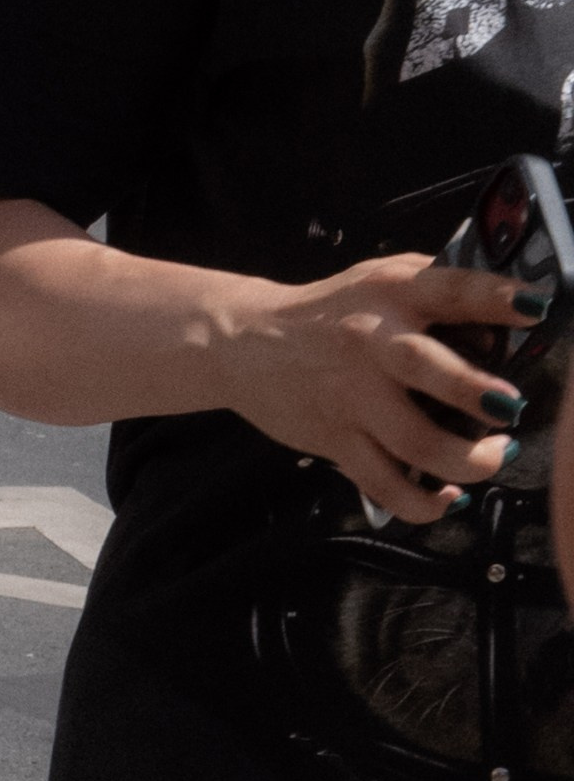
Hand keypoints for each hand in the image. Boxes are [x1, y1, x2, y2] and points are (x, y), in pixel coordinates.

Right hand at [220, 251, 543, 524]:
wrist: (245, 342)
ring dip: (465, 461)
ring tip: (492, 458)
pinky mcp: (337, 440)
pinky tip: (447, 497)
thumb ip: (438, 289)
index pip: (450, 289)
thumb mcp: (381, 278)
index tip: (537, 307)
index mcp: (392, 294)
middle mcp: (372, 344)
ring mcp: (352, 397)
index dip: (496, 297)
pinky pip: (384, 484)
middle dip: (476, 394)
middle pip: (427, 369)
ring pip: (414, 443)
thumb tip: (511, 318)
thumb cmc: (332, 312)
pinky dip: (422, 502)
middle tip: (509, 409)